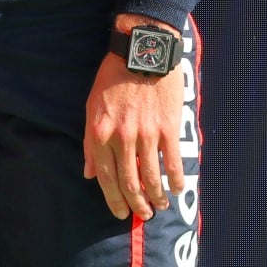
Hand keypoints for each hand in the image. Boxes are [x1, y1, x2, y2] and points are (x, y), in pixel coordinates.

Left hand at [81, 17, 185, 221]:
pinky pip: (172, 163)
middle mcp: (121, 137)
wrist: (142, 52)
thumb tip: (89, 173)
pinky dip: (175, 181)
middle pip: (128, 181)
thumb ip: (90, 142)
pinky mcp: (168, 128)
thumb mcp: (91, 106)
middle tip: (142, 214)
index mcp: (99, 131)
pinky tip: (176, 190)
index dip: (113, 198)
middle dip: (136, 204)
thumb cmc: (113, 77)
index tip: (119, 211)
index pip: (104, 176)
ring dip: (156, 197)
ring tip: (159, 206)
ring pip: (151, 177)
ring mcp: (146, 134)